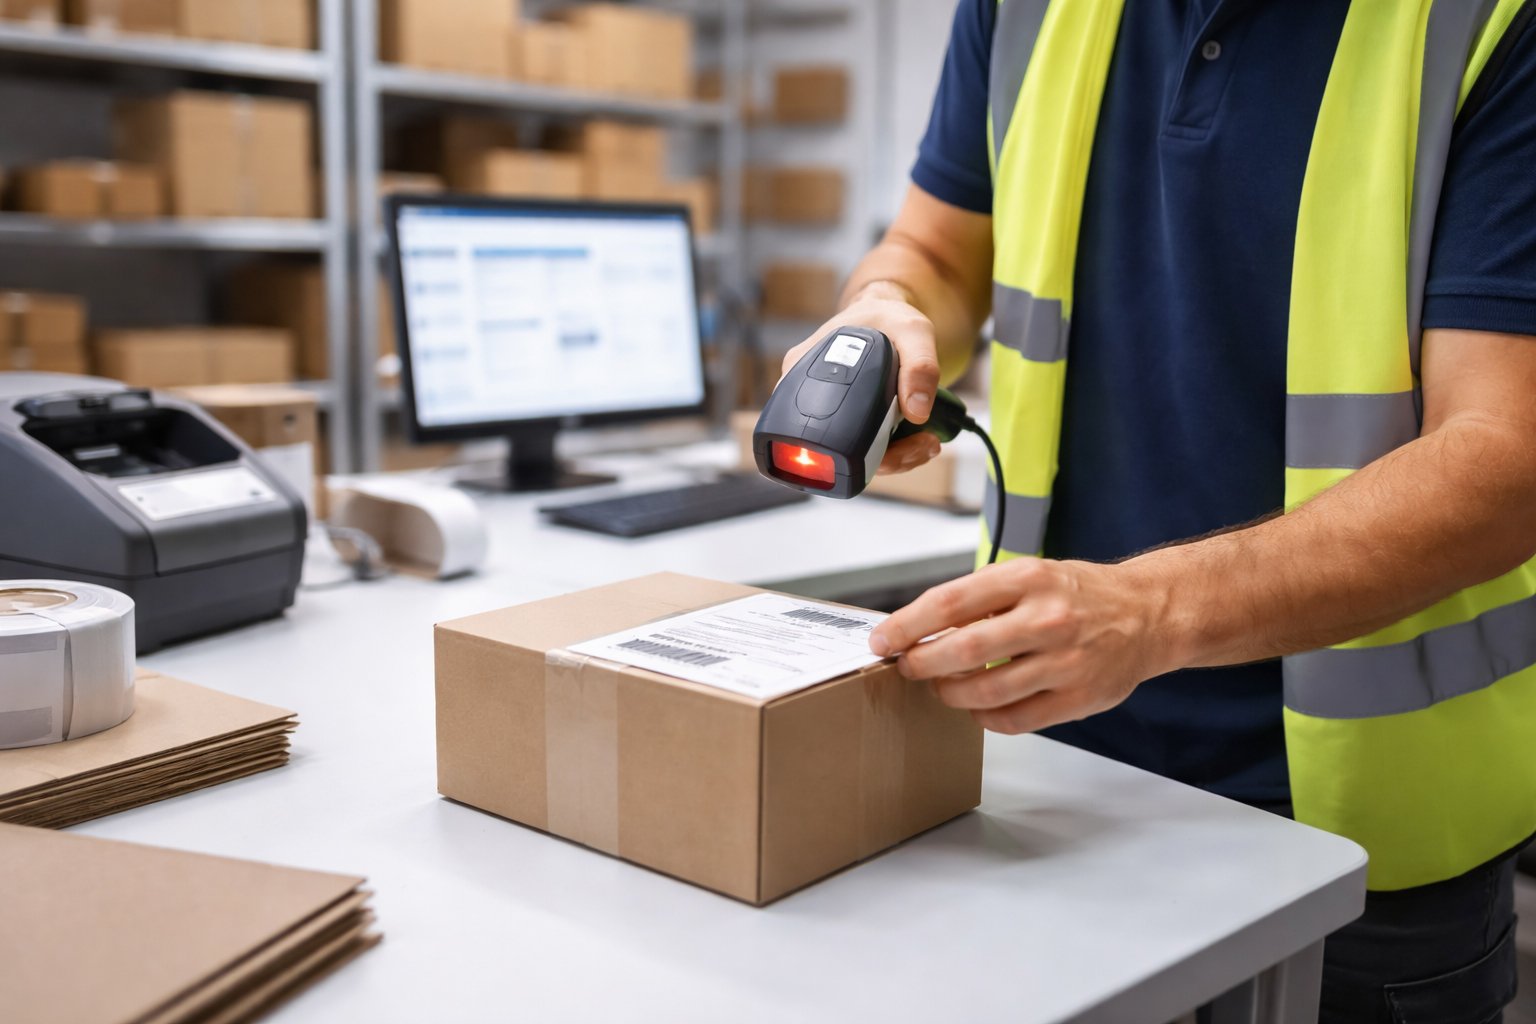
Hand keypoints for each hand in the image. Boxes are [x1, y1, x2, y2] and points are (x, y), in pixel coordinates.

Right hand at [780, 281, 942, 474]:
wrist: (889, 317)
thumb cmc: (890, 319)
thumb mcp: (913, 331)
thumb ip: (920, 365)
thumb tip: (917, 412)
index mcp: (804, 369)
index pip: (813, 427)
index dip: (854, 448)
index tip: (895, 446)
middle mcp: (808, 395)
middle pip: (838, 447)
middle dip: (887, 458)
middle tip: (923, 445)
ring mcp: (831, 410)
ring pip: (856, 452)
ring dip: (897, 458)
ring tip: (928, 443)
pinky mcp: (851, 420)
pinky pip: (867, 447)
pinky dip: (895, 451)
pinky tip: (920, 441)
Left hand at [867, 558, 1181, 734]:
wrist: (1148, 613)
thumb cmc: (1076, 594)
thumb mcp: (1029, 575)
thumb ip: (978, 598)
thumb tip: (916, 628)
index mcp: (1028, 578)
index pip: (949, 603)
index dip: (907, 626)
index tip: (883, 641)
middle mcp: (1047, 618)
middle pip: (963, 650)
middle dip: (922, 664)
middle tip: (907, 668)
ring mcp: (1066, 661)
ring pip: (985, 691)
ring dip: (951, 694)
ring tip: (943, 687)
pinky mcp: (1079, 698)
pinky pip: (1014, 719)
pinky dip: (985, 717)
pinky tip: (979, 706)